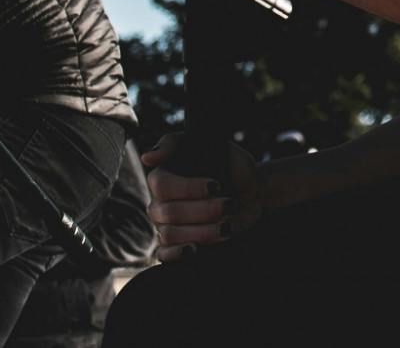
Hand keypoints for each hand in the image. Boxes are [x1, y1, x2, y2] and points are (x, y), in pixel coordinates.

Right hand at [142, 133, 262, 261]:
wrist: (251, 190)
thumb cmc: (230, 164)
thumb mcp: (211, 143)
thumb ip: (176, 143)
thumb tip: (148, 157)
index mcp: (163, 177)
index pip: (162, 185)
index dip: (189, 187)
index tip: (217, 185)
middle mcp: (159, 202)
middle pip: (168, 212)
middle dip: (203, 210)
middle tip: (229, 204)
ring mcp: (166, 226)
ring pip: (170, 234)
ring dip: (202, 231)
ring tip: (226, 226)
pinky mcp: (178, 245)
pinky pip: (164, 255)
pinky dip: (176, 255)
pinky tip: (194, 250)